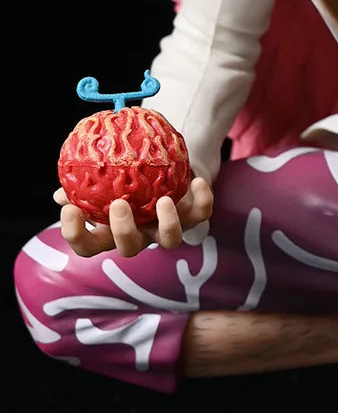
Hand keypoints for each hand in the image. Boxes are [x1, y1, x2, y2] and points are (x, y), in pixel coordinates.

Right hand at [55, 177, 213, 257]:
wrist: (171, 163)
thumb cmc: (130, 174)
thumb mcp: (106, 177)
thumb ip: (85, 184)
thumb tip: (61, 193)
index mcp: (114, 229)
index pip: (88, 246)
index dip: (76, 235)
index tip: (70, 210)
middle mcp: (141, 234)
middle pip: (129, 249)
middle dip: (123, 231)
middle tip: (120, 205)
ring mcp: (168, 227)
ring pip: (170, 241)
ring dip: (167, 223)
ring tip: (164, 200)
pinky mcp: (195, 215)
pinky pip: (202, 214)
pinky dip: (203, 199)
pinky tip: (197, 181)